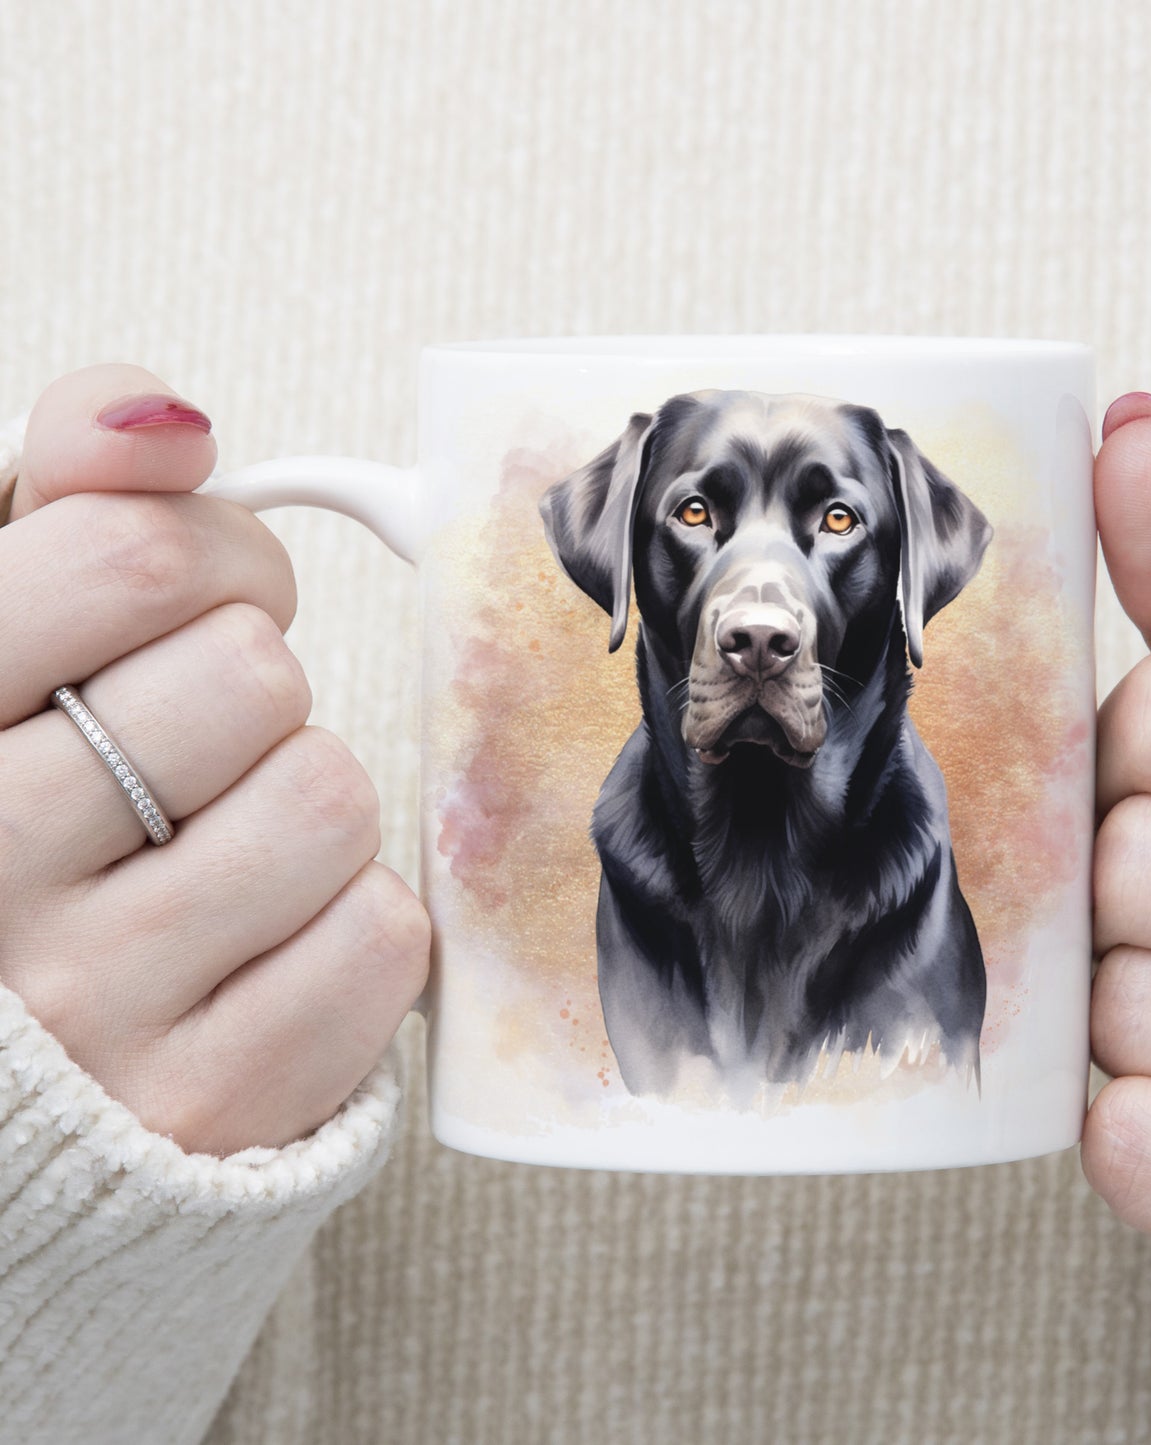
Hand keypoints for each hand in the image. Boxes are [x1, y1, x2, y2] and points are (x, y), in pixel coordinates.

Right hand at [0, 363, 429, 1155]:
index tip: (197, 598)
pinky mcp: (212, 1102)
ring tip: (219, 847)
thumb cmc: (29, 813)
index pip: (130, 559)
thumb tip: (167, 417)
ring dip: (302, 802)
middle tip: (199, 742)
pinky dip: (349, 922)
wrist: (31, 1070)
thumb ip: (68, 501)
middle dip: (251, 686)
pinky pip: (381, 934)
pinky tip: (260, 943)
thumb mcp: (5, 637)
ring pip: (328, 796)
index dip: (211, 555)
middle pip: (251, 675)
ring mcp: (94, 1008)